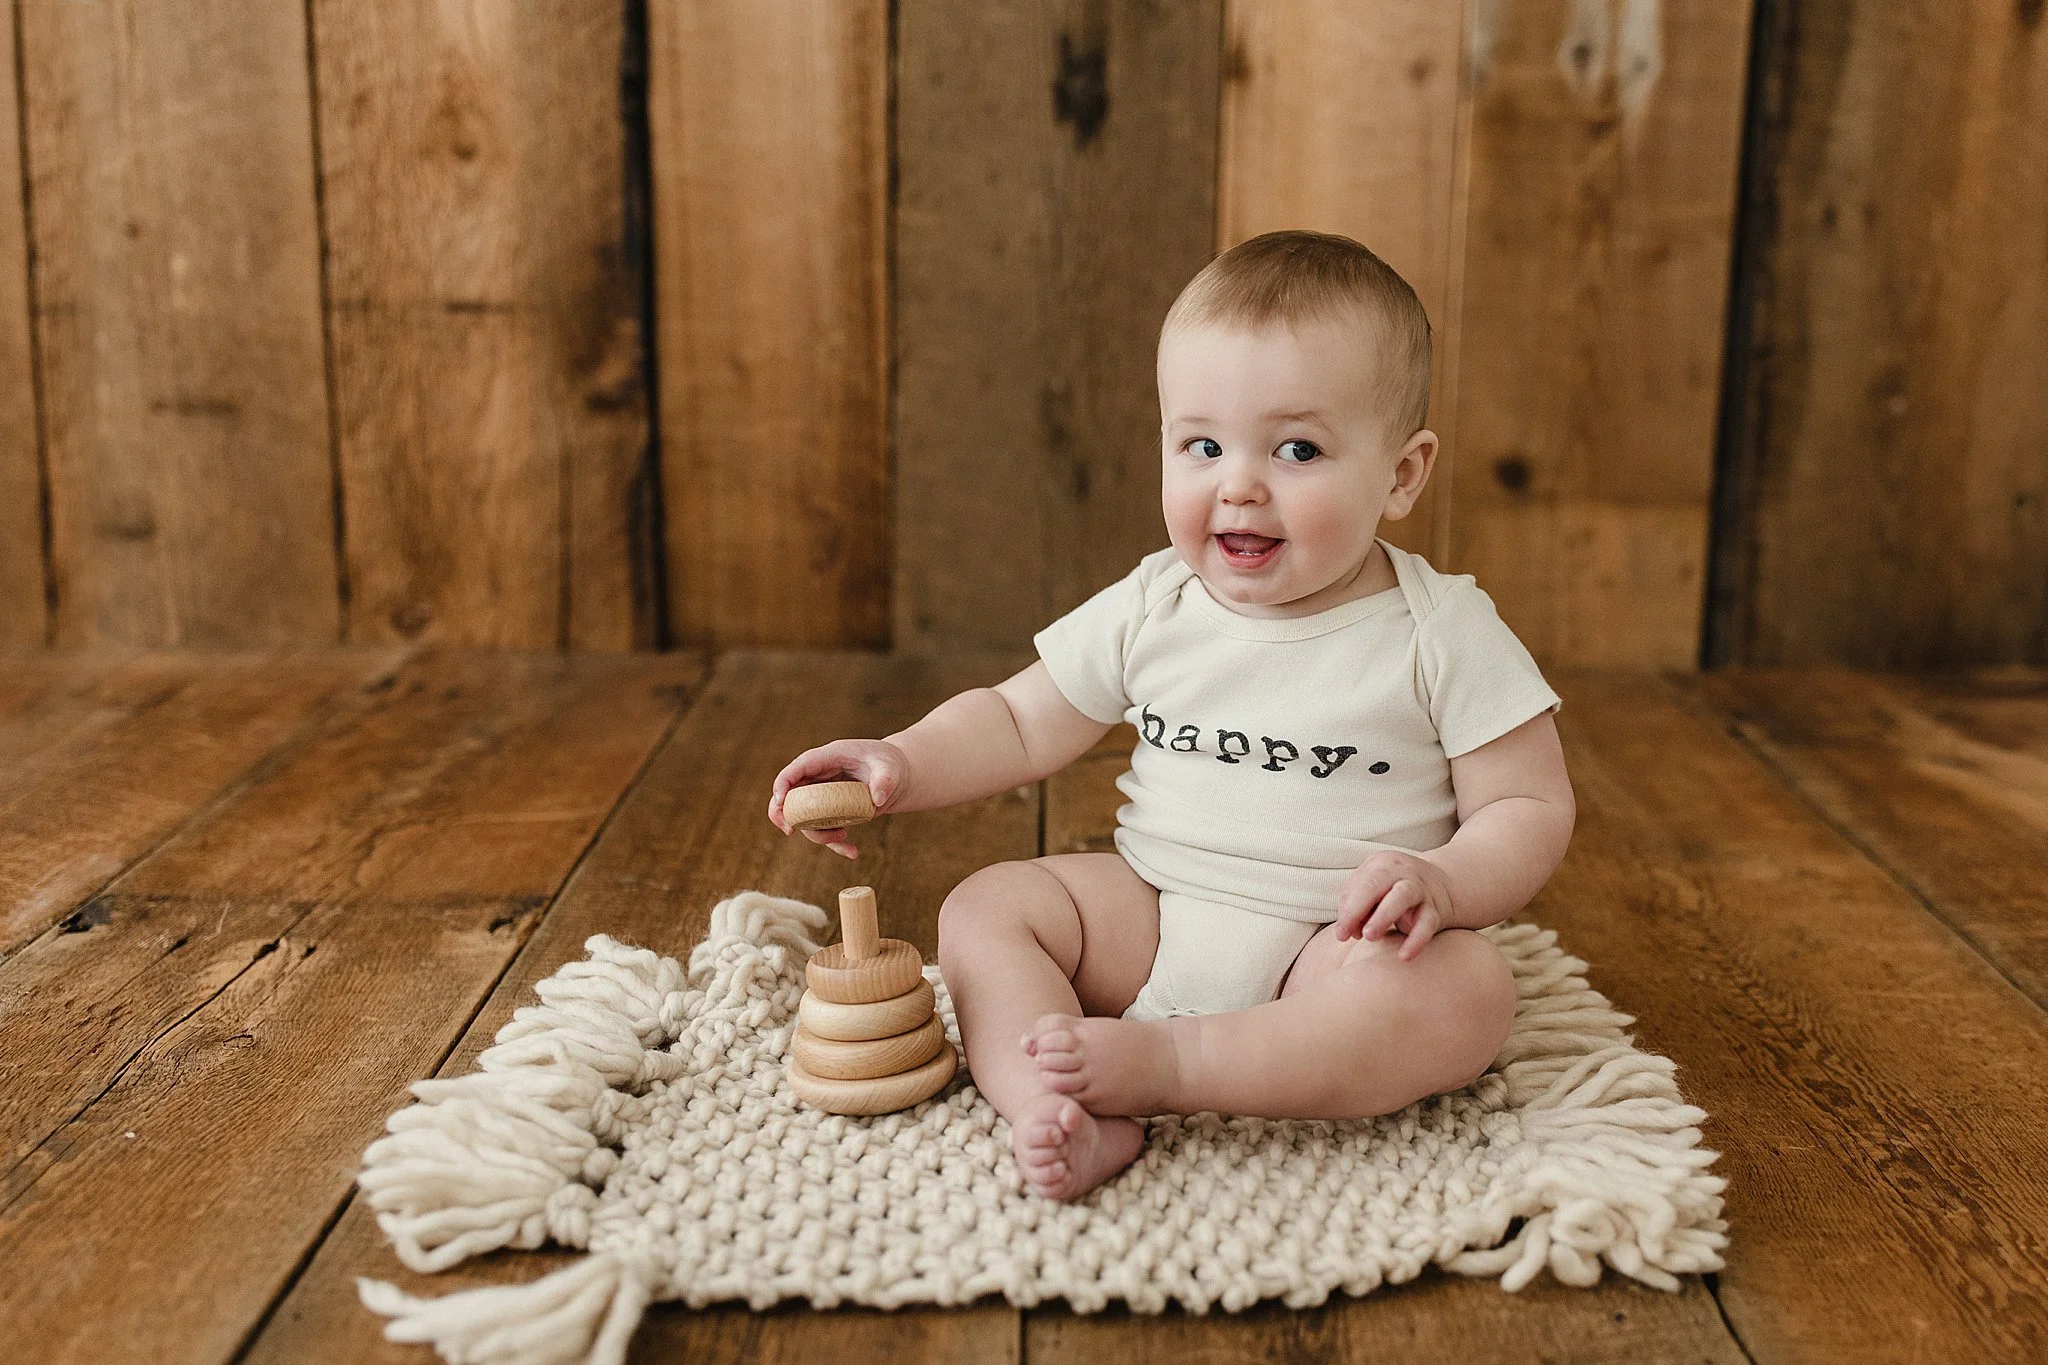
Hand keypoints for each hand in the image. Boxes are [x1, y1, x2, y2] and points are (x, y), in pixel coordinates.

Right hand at [767, 739, 907, 859]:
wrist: (899, 776)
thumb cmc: (890, 764)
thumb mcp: (890, 768)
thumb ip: (885, 780)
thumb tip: (878, 799)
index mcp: (828, 757)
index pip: (798, 767)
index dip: (783, 783)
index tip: (781, 803)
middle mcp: (821, 776)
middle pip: (791, 793)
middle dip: (783, 813)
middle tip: (789, 831)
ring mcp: (824, 795)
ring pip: (806, 817)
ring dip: (818, 834)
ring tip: (844, 837)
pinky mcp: (833, 812)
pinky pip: (825, 829)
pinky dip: (835, 844)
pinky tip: (853, 852)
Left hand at [1334, 851, 1455, 960]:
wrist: (1444, 885)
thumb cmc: (1395, 890)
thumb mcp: (1374, 890)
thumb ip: (1356, 905)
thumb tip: (1349, 931)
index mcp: (1381, 865)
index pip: (1360, 884)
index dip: (1348, 910)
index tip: (1340, 934)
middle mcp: (1401, 872)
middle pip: (1377, 883)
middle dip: (1358, 908)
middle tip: (1349, 934)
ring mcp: (1420, 889)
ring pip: (1402, 896)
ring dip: (1383, 916)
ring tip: (1370, 937)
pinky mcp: (1436, 909)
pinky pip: (1427, 923)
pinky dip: (1416, 940)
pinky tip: (1404, 956)